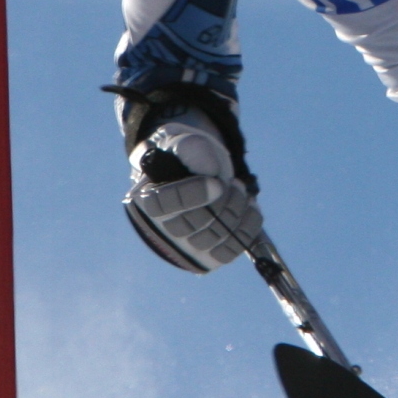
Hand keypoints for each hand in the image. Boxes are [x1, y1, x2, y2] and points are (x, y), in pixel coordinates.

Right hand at [123, 111, 262, 272]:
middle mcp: (161, 226)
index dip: (191, 196)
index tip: (217, 183)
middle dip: (221, 202)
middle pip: (190, 225)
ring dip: (235, 213)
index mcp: (147, 196)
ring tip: (241, 191)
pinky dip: (245, 231)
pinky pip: (227, 252)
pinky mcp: (207, 255)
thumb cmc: (186, 156)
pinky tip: (251, 208)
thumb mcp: (183, 142)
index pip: (161, 205)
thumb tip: (209, 170)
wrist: (199, 170)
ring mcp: (185, 244)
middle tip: (235, 184)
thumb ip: (191, 149)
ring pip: (211, 238)